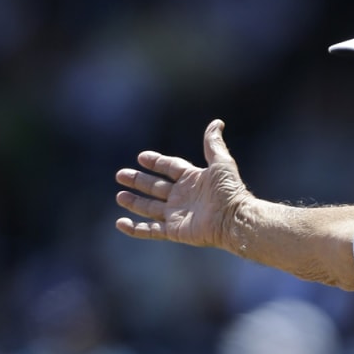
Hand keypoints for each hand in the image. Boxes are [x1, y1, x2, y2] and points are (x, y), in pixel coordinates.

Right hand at [115, 119, 249, 248]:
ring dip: (134, 202)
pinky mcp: (174, 231)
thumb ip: (213, 144)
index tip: (141, 157)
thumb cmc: (230, 190)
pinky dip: (135, 229)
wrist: (234, 218)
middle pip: (156, 187)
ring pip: (150, 208)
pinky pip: (150, 230)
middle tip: (121, 174)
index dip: (156, 162)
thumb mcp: (221, 162)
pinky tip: (121, 222)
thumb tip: (217, 122)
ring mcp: (178, 215)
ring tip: (119, 195)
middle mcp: (183, 197)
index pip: (170, 168)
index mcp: (193, 180)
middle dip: (138, 181)